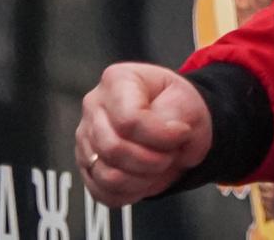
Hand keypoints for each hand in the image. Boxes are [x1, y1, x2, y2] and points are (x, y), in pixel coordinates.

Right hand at [76, 62, 210, 206]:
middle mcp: (94, 105)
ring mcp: (86, 136)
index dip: (160, 136)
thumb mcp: (187, 101)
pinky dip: (129, 192)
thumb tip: (162, 133)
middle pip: (113, 148)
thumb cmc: (177, 107)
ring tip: (159, 166)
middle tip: (170, 155)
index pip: (129, 119)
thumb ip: (174, 115)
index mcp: (116, 80)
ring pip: (107, 175)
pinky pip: (102, 192)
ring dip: (142, 179)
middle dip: (151, 161)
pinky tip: (145, 179)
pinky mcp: (86, 164)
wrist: (174, 123)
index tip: (182, 133)